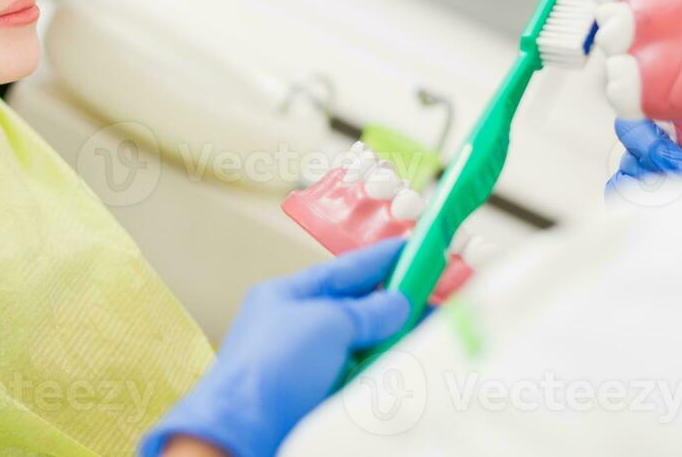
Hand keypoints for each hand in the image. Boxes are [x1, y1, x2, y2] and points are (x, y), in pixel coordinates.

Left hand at [139, 238, 410, 456]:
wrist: (243, 434)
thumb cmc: (273, 368)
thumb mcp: (325, 324)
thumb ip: (366, 311)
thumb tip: (397, 304)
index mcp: (287, 296)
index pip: (343, 270)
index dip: (381, 259)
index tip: (416, 248)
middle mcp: (296, 328)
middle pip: (356, 311)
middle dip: (395, 305)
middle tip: (438, 296)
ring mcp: (306, 366)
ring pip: (361, 347)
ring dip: (393, 343)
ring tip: (432, 334)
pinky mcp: (317, 399)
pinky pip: (359, 379)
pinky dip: (383, 375)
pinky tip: (408, 371)